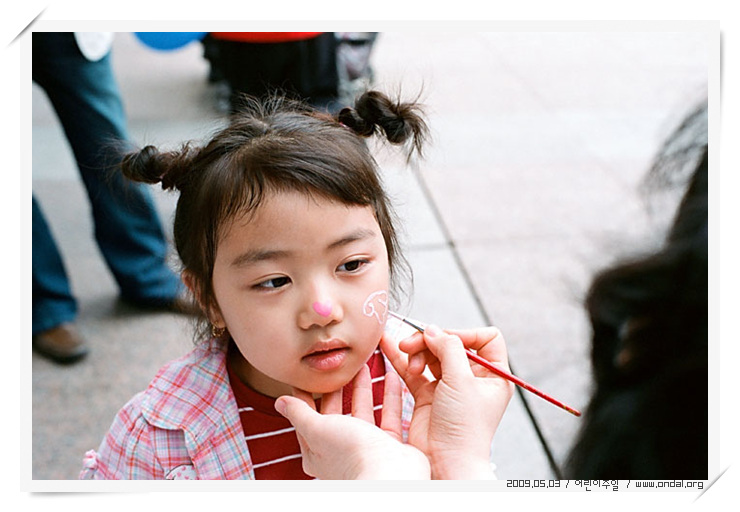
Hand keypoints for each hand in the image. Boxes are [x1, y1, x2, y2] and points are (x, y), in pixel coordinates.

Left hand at [275, 364, 429, 479]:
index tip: (308, 374)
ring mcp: (365, 448)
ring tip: (363, 365)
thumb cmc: (349, 452)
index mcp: (317, 452)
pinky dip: (388, 396)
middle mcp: (341, 451)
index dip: (307, 395)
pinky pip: (388, 415)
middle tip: (339, 365)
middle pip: (336, 413)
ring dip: (363, 388)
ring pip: (363, 412)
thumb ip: (300, 414)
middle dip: (337, 388)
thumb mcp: (318, 428)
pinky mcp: (388, 445)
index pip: (307, 418)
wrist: (390, 474)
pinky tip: (390, 376)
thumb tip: (280, 402)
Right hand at [381, 325, 513, 478]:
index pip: (485, 339)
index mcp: (493, 375)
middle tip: (412, 343)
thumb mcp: (462, 380)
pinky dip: (401, 359)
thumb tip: (433, 330)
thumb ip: (449, 348)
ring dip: (416, 351)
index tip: (445, 338)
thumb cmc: (464, 428)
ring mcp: (449, 387)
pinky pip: (414, 370)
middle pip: (451, 344)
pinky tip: (387, 345)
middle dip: (431, 341)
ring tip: (405, 355)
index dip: (465, 333)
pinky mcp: (428, 396)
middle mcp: (473, 379)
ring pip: (431, 355)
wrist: (446, 462)